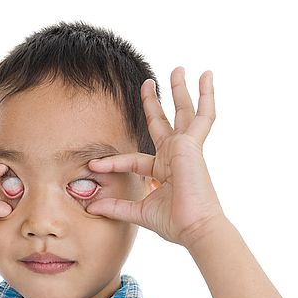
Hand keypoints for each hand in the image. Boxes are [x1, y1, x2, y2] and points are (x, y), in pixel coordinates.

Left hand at [84, 67, 226, 249]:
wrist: (194, 228)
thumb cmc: (174, 224)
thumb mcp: (138, 212)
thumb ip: (115, 207)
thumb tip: (90, 206)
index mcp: (163, 172)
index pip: (134, 159)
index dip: (112, 161)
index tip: (93, 165)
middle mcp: (174, 156)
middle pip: (162, 123)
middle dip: (154, 103)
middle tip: (148, 83)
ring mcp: (185, 148)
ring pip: (182, 112)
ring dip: (179, 90)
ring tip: (178, 69)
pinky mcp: (191, 144)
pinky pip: (203, 115)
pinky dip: (207, 95)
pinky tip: (206, 75)